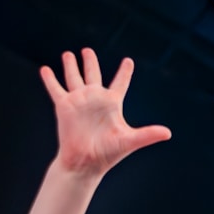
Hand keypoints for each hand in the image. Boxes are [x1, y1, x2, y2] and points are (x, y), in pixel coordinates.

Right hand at [41, 49, 170, 179]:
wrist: (85, 163)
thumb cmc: (107, 154)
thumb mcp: (129, 140)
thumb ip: (147, 134)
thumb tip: (168, 133)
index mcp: (112, 104)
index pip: (120, 83)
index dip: (124, 72)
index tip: (128, 61)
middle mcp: (95, 99)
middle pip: (93, 74)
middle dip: (90, 62)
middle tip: (87, 50)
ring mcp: (79, 101)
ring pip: (74, 78)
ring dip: (71, 65)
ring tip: (68, 54)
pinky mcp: (64, 106)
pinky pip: (56, 89)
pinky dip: (50, 79)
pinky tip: (45, 69)